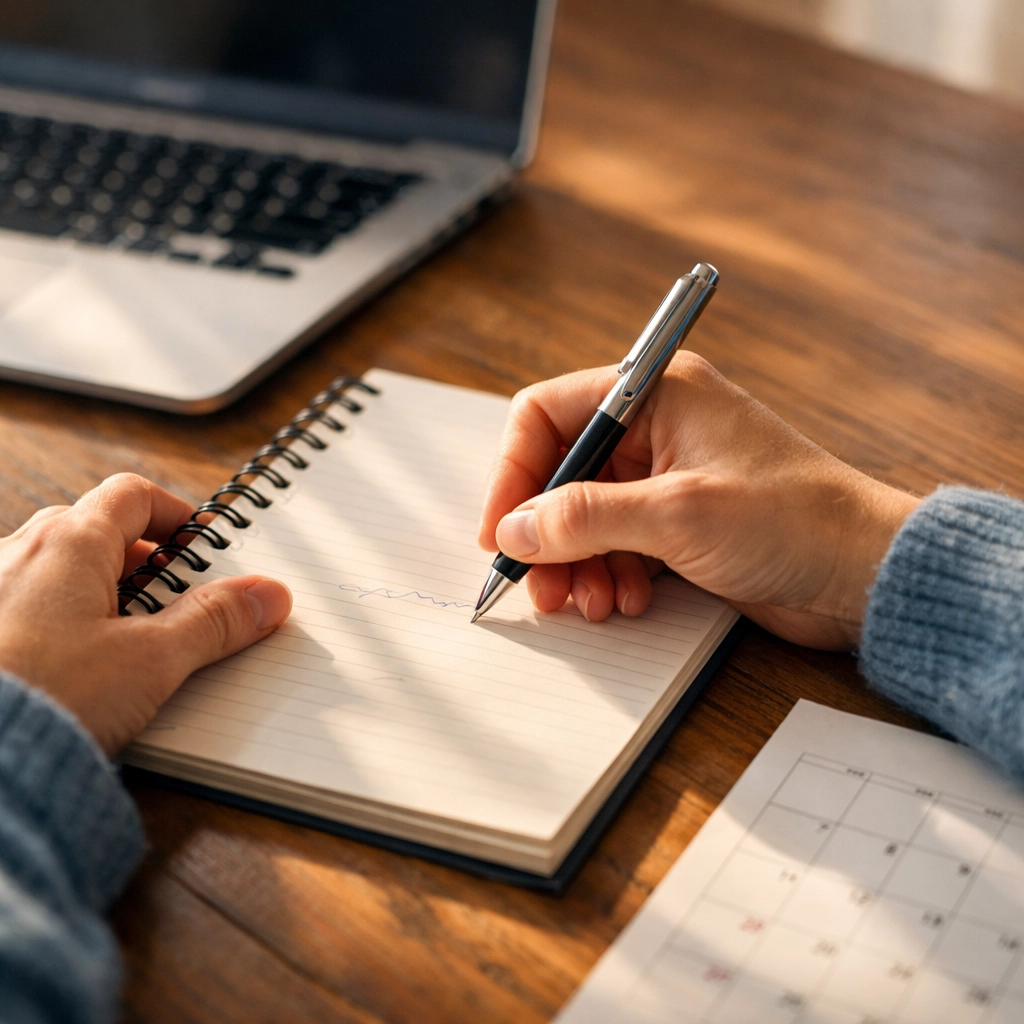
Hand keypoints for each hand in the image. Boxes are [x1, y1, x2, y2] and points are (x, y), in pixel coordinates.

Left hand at [0, 474, 291, 753]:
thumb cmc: (48, 699)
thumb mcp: (152, 661)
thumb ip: (214, 622)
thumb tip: (267, 596)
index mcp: (68, 543)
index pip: (134, 496)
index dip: (177, 516)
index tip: (204, 549)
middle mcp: (17, 553)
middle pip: (95, 531)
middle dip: (142, 562)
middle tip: (175, 600)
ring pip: (56, 571)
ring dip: (100, 594)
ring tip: (128, 642)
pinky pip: (24, 607)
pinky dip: (60, 623)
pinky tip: (75, 670)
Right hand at [478, 354, 918, 649]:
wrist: (865, 573)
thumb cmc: (794, 520)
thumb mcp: (677, 515)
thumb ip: (585, 518)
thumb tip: (513, 530)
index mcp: (655, 393)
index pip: (548, 415)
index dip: (515, 473)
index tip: (501, 532)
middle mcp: (655, 428)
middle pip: (562, 473)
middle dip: (545, 532)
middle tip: (538, 586)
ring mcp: (666, 477)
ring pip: (585, 515)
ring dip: (576, 562)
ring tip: (590, 602)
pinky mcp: (678, 522)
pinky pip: (616, 543)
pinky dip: (608, 573)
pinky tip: (625, 600)